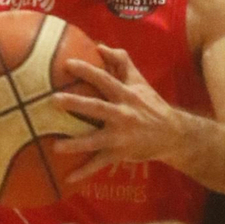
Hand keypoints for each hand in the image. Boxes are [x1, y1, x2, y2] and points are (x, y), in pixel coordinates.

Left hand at [57, 45, 181, 176]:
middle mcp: (122, 114)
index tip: (67, 64)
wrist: (171, 134)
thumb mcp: (139, 81)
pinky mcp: (119, 153)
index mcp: (125, 95)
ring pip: (95, 140)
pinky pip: (99, 163)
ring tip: (55, 146)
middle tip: (53, 100)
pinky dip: (83, 172)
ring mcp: (120, 136)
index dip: (87, 71)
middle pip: (96, 108)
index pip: (104, 79)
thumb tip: (99, 45)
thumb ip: (121, 61)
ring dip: (75, 144)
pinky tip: (66, 178)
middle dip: (76, 104)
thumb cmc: (150, 104)